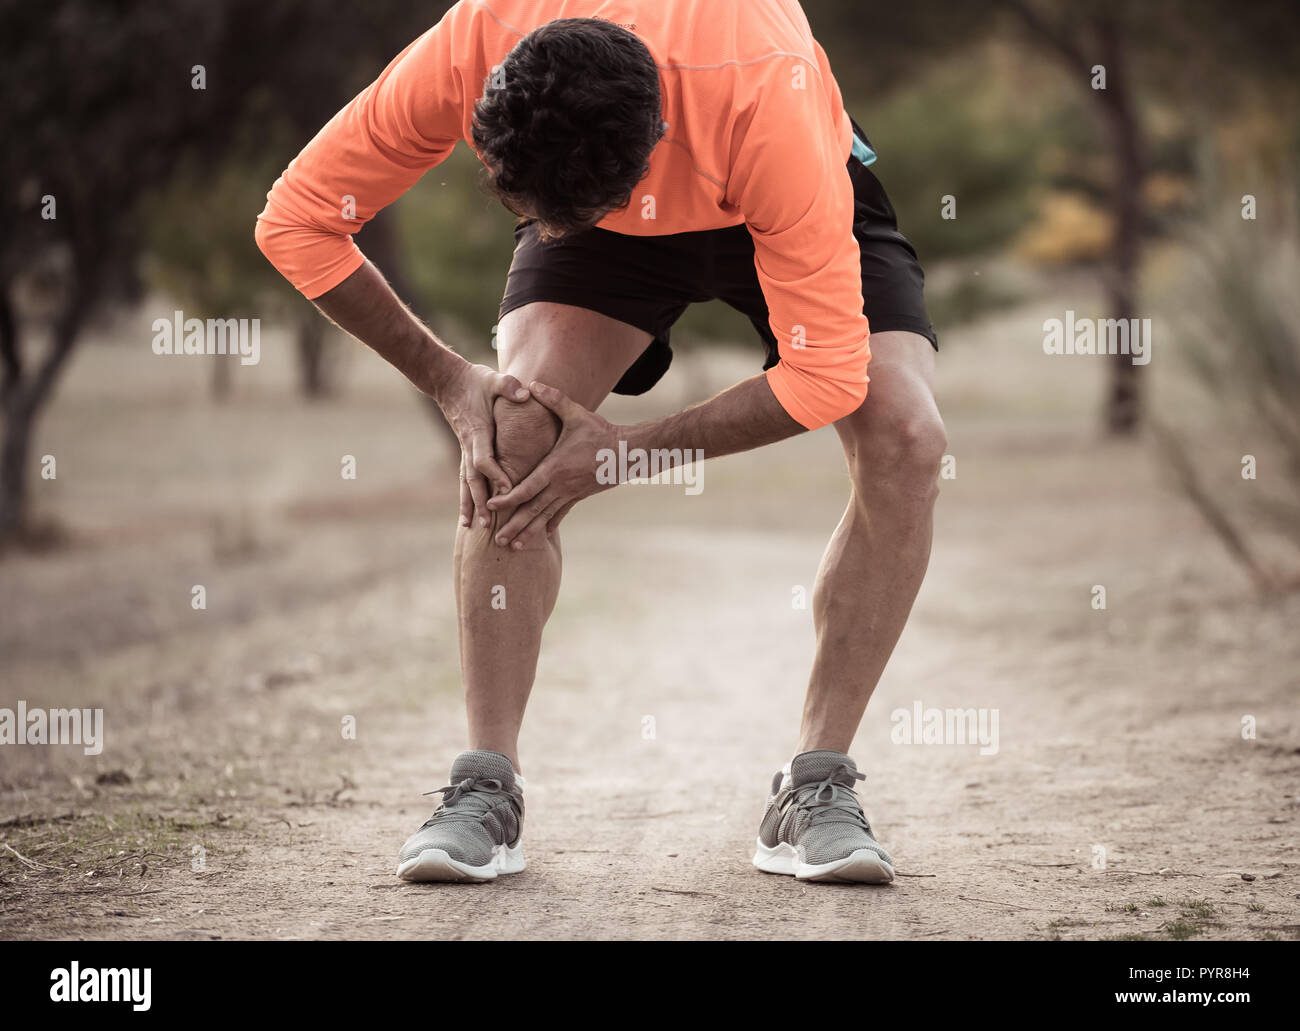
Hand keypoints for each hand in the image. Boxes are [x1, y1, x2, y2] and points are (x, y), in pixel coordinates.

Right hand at [431, 360, 530, 528]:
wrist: (449, 380)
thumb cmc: (475, 380)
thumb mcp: (493, 379)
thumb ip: (508, 386)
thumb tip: (524, 393)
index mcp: (478, 430)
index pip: (484, 458)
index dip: (495, 474)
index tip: (508, 488)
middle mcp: (468, 444)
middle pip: (473, 478)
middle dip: (480, 500)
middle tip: (486, 523)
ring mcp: (464, 449)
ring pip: (465, 482)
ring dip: (469, 504)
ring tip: (470, 527)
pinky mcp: (464, 450)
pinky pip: (465, 477)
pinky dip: (465, 496)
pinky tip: (465, 514)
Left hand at [486, 381, 620, 547]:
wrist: (628, 452)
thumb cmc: (600, 431)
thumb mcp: (576, 413)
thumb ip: (553, 399)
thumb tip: (531, 384)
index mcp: (555, 468)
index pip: (526, 488)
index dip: (508, 499)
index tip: (492, 506)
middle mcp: (560, 486)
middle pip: (532, 510)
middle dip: (514, 526)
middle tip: (498, 542)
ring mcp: (570, 494)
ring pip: (544, 518)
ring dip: (528, 533)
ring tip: (514, 548)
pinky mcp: (578, 497)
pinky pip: (560, 514)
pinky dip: (548, 526)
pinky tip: (540, 538)